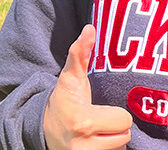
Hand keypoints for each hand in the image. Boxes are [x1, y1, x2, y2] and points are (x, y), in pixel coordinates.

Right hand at [44, 24, 132, 149]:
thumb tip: (90, 29)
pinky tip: (96, 141)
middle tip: (102, 118)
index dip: (117, 113)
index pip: (124, 120)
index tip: (102, 109)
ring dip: (113, 139)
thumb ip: (80, 53)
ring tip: (98, 130)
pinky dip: (107, 149)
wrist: (42, 129)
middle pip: (125, 136)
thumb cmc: (63, 101)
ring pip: (120, 147)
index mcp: (83, 121)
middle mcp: (83, 145)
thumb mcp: (70, 77)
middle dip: (116, 126)